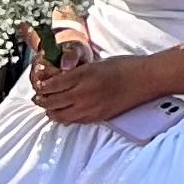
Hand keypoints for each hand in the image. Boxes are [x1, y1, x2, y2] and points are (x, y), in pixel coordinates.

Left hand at [28, 47, 160, 127]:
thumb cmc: (125, 66)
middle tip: (38, 97)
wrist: (145, 80)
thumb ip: (78, 72)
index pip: (52, 84)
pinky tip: (64, 112)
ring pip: (60, 115)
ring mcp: (90, 107)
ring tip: (48, 107)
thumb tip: (60, 77)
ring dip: (51, 111)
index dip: (42, 86)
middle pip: (52, 101)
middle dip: (41, 100)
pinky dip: (65, 117)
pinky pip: (74, 121)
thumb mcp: (97, 63)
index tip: (39, 85)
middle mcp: (84, 93)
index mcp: (83, 75)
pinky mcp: (97, 117)